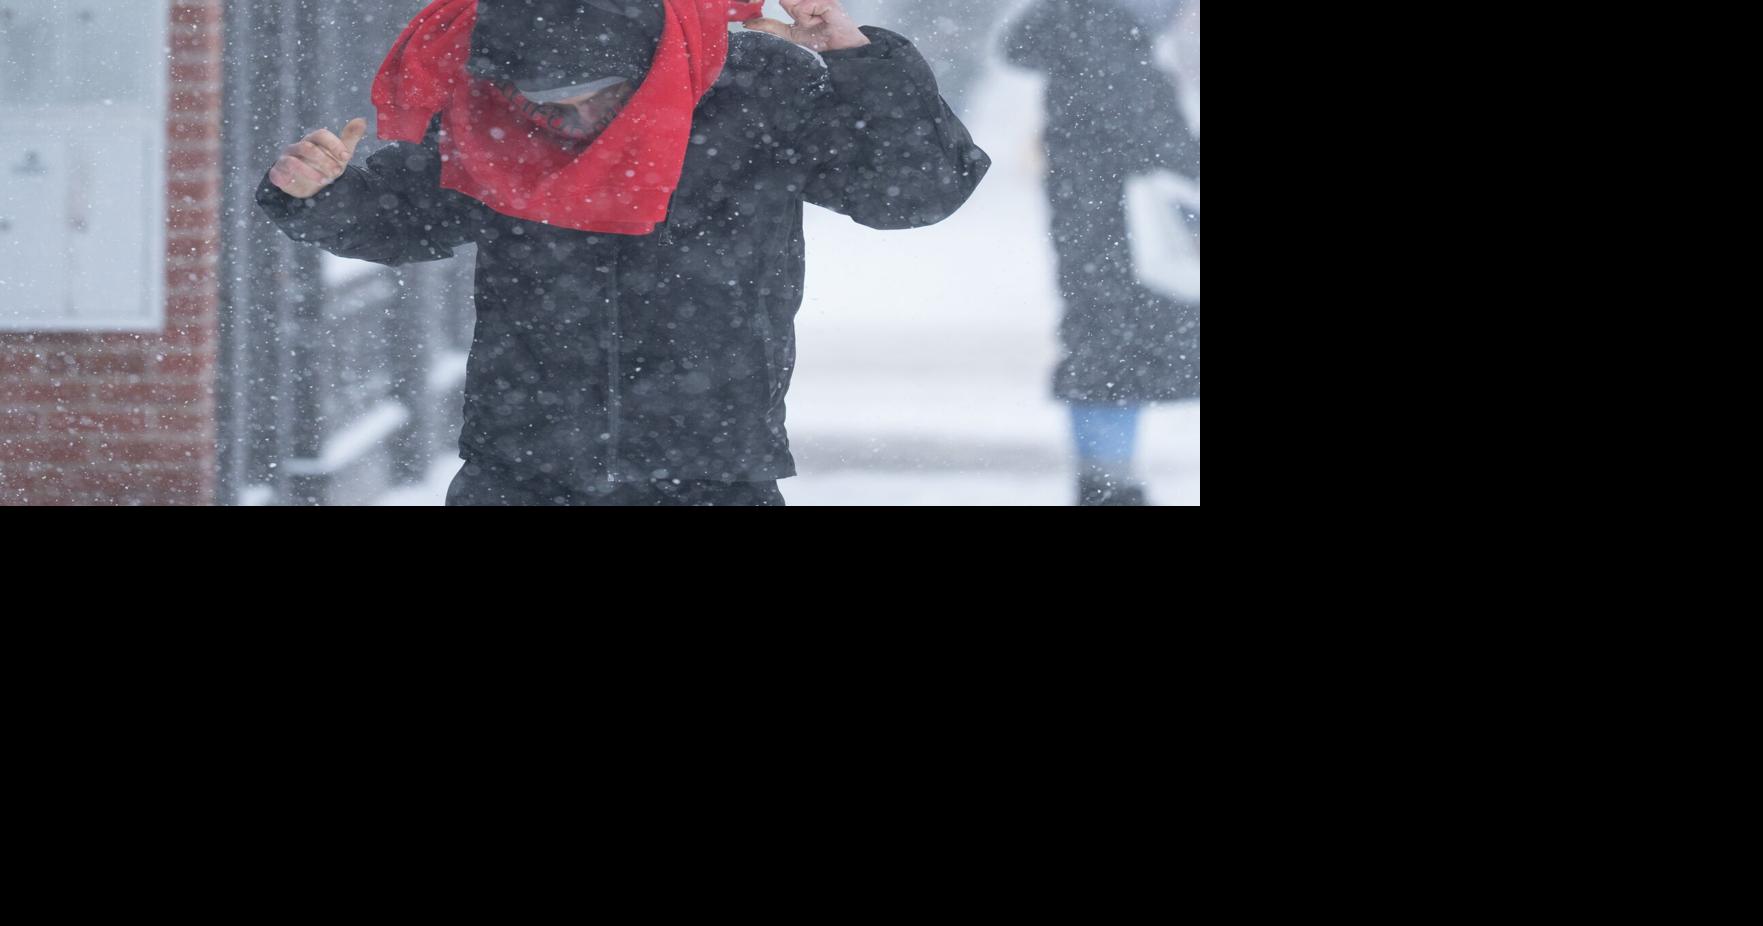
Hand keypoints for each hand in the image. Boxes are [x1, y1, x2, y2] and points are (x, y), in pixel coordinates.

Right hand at [269, 118, 368, 198]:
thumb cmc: (326, 166)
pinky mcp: (278, 173)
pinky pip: (279, 173)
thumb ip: (350, 137)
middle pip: (308, 148)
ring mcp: (286, 159)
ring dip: (310, 172)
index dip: (334, 145)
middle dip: (324, 161)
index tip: (347, 156)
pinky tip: (300, 184)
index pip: (321, 135)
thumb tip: (362, 119)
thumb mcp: (340, 154)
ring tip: (324, 181)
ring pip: (293, 162)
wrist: (310, 186)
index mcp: (313, 140)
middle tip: (337, 172)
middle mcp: (297, 147)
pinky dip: (288, 178)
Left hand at [742, 0, 869, 52]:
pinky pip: (801, 9)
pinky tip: (821, 22)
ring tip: (815, 24)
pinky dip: (808, 20)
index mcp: (799, 1)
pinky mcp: (824, 0)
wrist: (840, 47)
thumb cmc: (820, 38)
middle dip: (792, 13)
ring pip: (790, 4)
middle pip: (784, 1)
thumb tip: (749, 23)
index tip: (767, 13)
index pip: (784, 1)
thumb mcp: (790, 33)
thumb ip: (771, 26)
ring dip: (801, 20)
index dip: (769, 2)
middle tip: (810, 23)